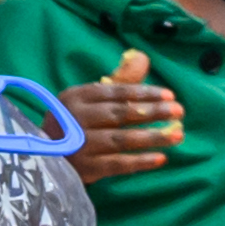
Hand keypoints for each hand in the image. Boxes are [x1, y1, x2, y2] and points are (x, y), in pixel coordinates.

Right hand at [66, 55, 186, 186]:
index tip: (170, 96)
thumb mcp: (89, 100)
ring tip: (178, 135)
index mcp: (77, 96)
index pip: (116, 92)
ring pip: (121, 139)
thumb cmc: (73, 123)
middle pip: (121, 114)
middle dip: (153, 112)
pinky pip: (117, 164)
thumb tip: (142, 58)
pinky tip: (161, 158)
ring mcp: (78, 144)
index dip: (145, 93)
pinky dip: (140, 162)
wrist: (44, 157)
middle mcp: (75, 118)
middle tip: (179, 112)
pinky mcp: (84, 167)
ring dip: (152, 137)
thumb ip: (118, 82)